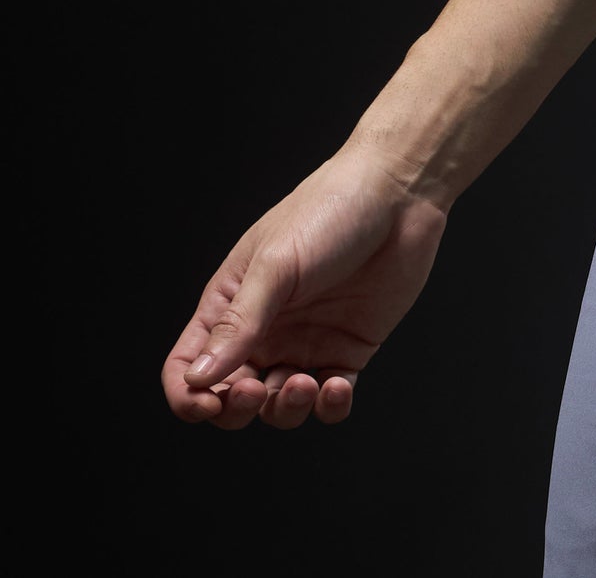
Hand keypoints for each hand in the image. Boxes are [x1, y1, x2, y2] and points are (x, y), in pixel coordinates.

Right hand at [161, 145, 447, 429]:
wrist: (399, 194)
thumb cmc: (330, 210)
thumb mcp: (276, 265)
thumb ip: (239, 323)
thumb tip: (198, 378)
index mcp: (232, 303)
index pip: (190, 365)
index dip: (188, 395)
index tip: (206, 403)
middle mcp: (265, 330)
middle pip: (230, 397)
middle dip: (236, 410)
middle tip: (256, 392)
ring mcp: (306, 342)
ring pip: (279, 407)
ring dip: (285, 409)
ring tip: (305, 383)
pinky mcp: (348, 350)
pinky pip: (329, 400)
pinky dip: (329, 407)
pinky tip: (336, 388)